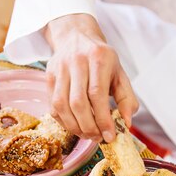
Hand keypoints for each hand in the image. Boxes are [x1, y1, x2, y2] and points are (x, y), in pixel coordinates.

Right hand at [44, 13, 138, 141]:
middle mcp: (77, 62)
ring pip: (61, 105)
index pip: (97, 94)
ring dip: (74, 126)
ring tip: (86, 135)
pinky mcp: (49, 76)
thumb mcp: (120, 74)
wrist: (77, 37)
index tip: (109, 136)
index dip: (103, 119)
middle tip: (97, 138)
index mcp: (98, 58)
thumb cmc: (102, 60)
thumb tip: (127, 123)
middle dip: (88, 126)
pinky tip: (74, 126)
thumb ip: (127, 99)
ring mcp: (60, 69)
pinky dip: (63, 121)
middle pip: (78, 102)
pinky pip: (52, 105)